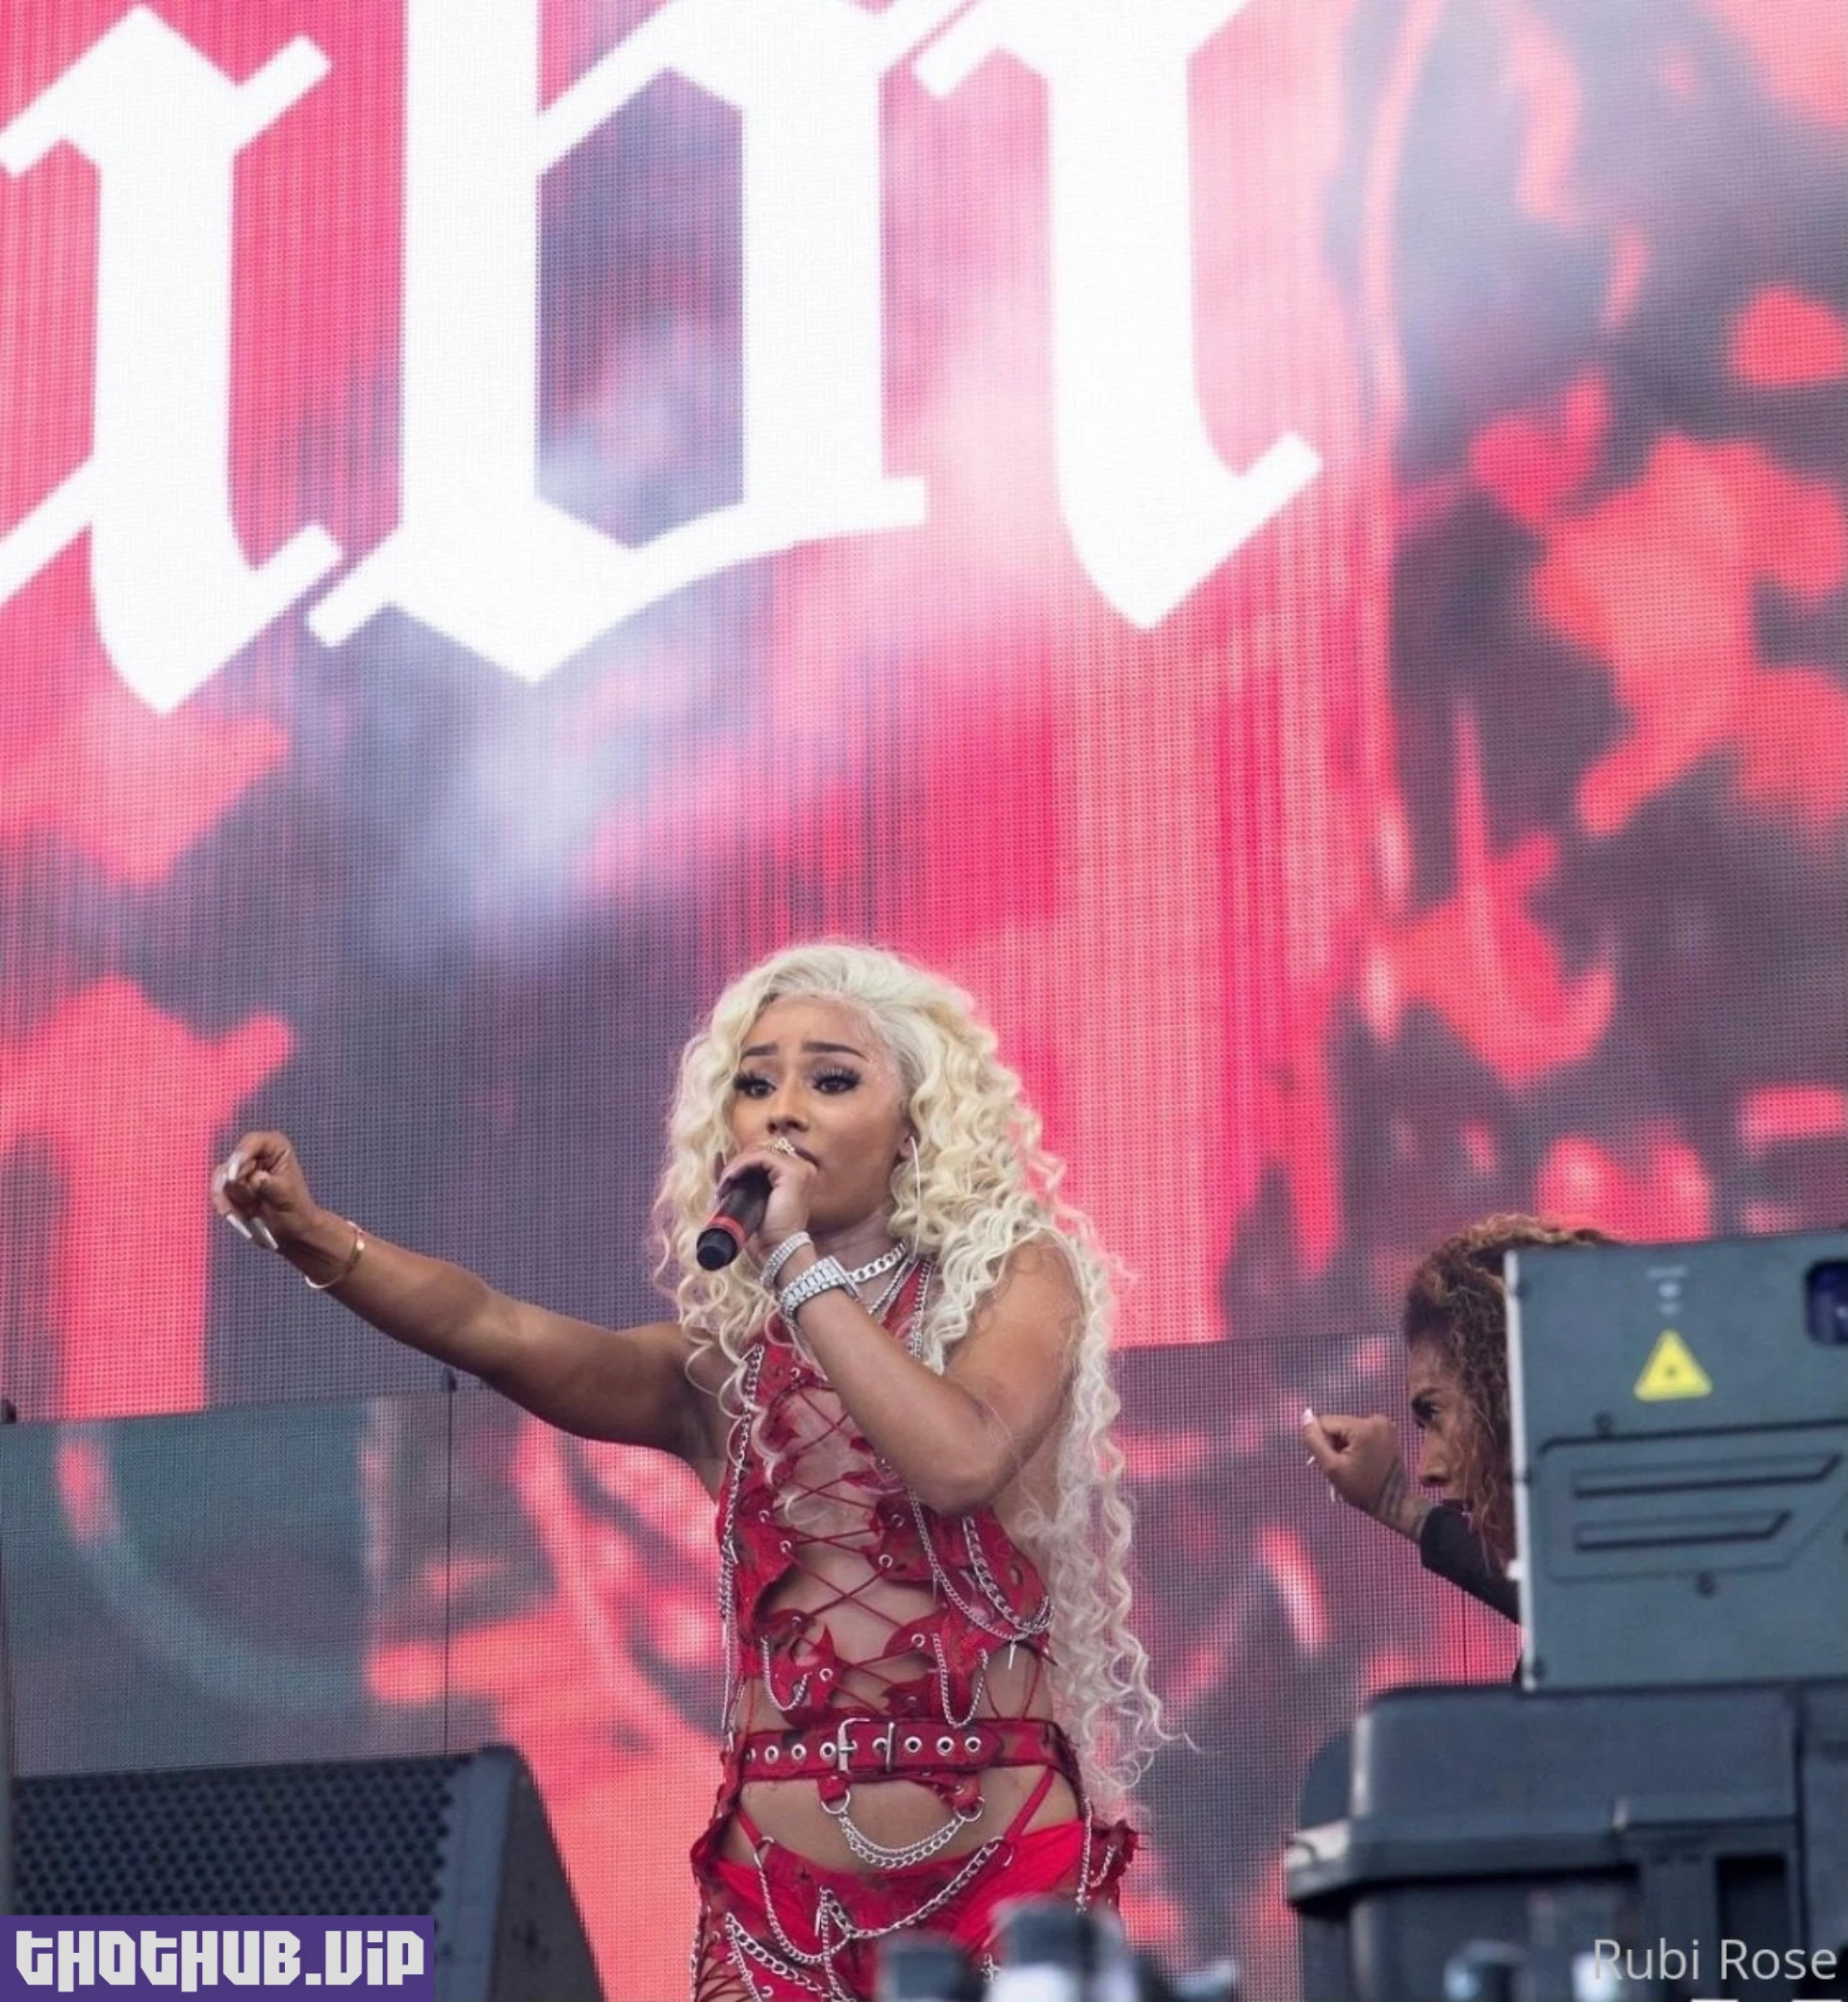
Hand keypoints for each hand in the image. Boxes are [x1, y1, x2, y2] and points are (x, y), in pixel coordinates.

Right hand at [212, 1131, 322, 1253]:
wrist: (291, 1231)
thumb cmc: (296, 1210)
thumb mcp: (286, 1196)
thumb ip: (268, 1185)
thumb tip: (254, 1178)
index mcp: (276, 1148)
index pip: (251, 1142)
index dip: (240, 1156)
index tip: (233, 1176)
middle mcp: (256, 1154)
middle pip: (232, 1164)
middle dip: (238, 1187)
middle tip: (252, 1203)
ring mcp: (242, 1170)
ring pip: (221, 1180)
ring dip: (232, 1200)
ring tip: (250, 1213)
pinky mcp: (232, 1187)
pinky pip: (219, 1193)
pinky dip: (227, 1207)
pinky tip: (241, 1218)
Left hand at [716, 1143, 814, 1255]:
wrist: (778, 1251)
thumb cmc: (765, 1232)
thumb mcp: (745, 1198)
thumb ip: (735, 1177)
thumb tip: (718, 1156)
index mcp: (793, 1174)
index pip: (762, 1155)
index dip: (741, 1163)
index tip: (724, 1182)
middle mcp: (800, 1168)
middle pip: (760, 1150)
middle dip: (736, 1164)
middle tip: (722, 1185)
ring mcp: (799, 1168)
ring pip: (758, 1152)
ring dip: (736, 1165)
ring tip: (724, 1184)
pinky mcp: (793, 1173)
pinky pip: (760, 1157)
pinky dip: (741, 1165)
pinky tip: (730, 1179)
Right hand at [1301, 1407, 1428, 1540]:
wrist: (1392, 1503)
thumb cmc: (1361, 1489)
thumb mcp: (1331, 1468)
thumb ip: (1314, 1440)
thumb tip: (1305, 1414)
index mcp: (1363, 1427)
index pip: (1326, 1422)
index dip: (1324, 1443)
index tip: (1335, 1462)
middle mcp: (1377, 1419)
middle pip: (1339, 1424)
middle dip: (1336, 1443)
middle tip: (1344, 1465)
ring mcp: (1385, 1424)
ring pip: (1348, 1428)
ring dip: (1346, 1444)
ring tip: (1355, 1464)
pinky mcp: (1388, 1430)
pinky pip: (1361, 1430)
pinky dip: (1357, 1443)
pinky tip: (1363, 1459)